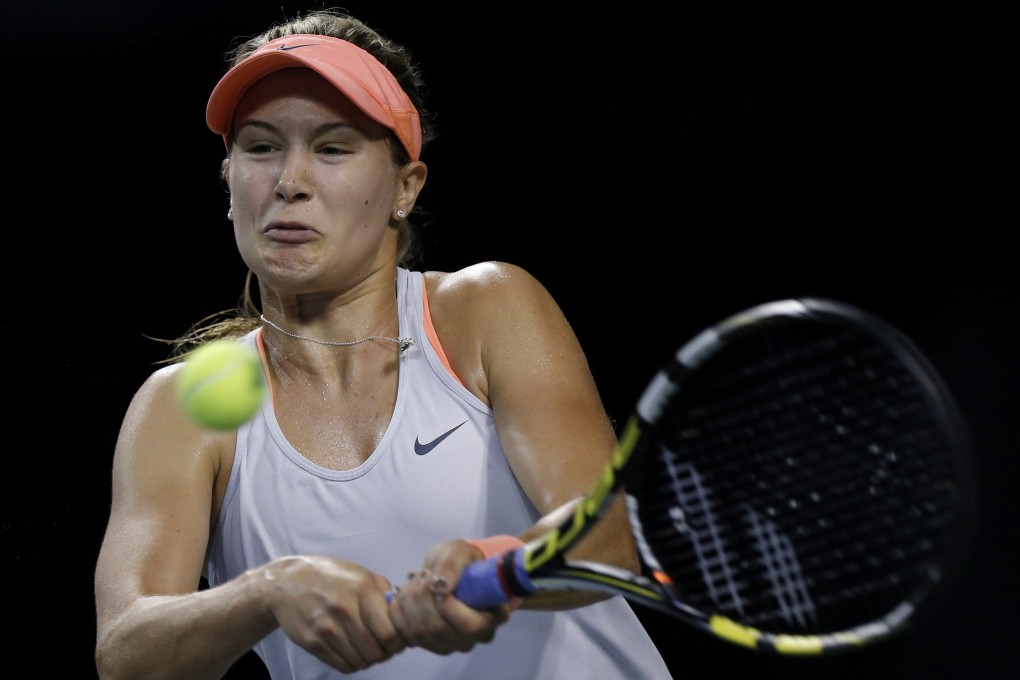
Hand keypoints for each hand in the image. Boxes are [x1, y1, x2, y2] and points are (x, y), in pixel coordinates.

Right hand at [261, 555, 405, 672]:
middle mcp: (344, 609)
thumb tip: (404, 611)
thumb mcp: (360, 573)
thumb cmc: (330, 576)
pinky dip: (352, 663)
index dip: (399, 641)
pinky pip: (342, 666)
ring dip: (369, 659)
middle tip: (385, 646)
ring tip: (368, 647)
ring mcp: (326, 627)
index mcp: (362, 589)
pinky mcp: (313, 642)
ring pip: (360, 661)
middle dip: (385, 653)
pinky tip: (352, 651)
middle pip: (376, 651)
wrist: (286, 583)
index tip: (399, 639)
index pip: (389, 632)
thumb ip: (383, 591)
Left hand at [387, 540, 509, 653]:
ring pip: (420, 632)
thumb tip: (439, 586)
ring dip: (408, 602)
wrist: (448, 571)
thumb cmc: (462, 561)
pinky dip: (399, 613)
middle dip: (421, 598)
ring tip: (414, 581)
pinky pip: (408, 635)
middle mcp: (475, 637)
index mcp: (493, 616)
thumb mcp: (459, 552)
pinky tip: (405, 596)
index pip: (469, 625)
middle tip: (422, 575)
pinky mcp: (432, 645)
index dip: (446, 606)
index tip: (433, 581)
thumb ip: (451, 566)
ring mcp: (452, 644)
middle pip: (439, 629)